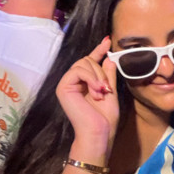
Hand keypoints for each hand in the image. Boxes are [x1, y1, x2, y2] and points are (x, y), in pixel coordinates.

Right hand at [56, 37, 119, 153]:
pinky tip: (97, 91)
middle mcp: (73, 82)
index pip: (90, 62)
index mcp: (84, 84)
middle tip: (107, 88)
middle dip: (101, 71)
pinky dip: (91, 78)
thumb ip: (108, 75)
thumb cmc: (105, 119)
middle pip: (87, 60)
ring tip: (102, 92)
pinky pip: (78, 70)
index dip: (98, 49)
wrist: (98, 134)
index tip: (108, 39)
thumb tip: (108, 57)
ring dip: (97, 76)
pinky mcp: (63, 87)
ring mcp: (66, 84)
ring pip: (83, 63)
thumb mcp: (110, 92)